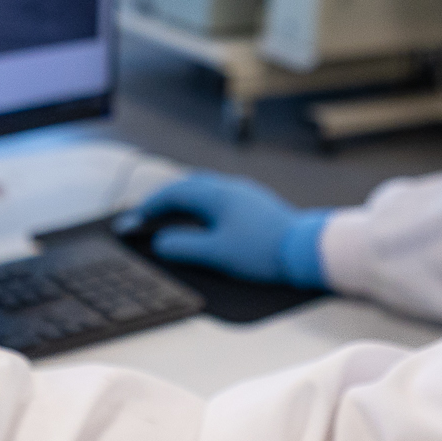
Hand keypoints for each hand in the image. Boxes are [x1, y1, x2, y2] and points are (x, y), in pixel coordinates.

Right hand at [117, 173, 329, 288]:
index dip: (150, 206)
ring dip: (185, 202)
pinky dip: (203, 208)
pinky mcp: (257, 205)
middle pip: (188, 186)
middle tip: (149, 215)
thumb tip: (162, 242)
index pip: (173, 193)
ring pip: (206, 191)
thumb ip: (184, 247)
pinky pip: (220, 199)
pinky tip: (206, 223)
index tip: (135, 219)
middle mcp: (230, 188)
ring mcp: (245, 194)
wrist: (306, 250)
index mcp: (216, 195)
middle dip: (165, 200)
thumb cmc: (264, 251)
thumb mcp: (217, 253)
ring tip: (173, 218)